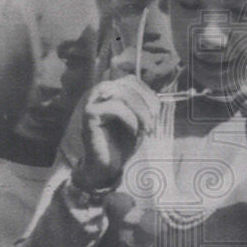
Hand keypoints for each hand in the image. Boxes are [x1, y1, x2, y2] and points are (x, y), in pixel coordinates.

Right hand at [75, 75, 159, 189]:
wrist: (107, 167)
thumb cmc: (122, 144)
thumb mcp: (139, 120)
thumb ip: (144, 104)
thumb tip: (156, 95)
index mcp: (111, 90)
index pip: (132, 80)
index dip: (148, 94)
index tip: (156, 113)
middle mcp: (100, 92)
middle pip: (128, 83)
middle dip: (146, 102)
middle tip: (153, 122)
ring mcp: (92, 101)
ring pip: (123, 94)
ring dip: (140, 111)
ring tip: (146, 128)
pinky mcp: (89, 114)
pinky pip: (115, 107)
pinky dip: (130, 120)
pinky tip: (135, 133)